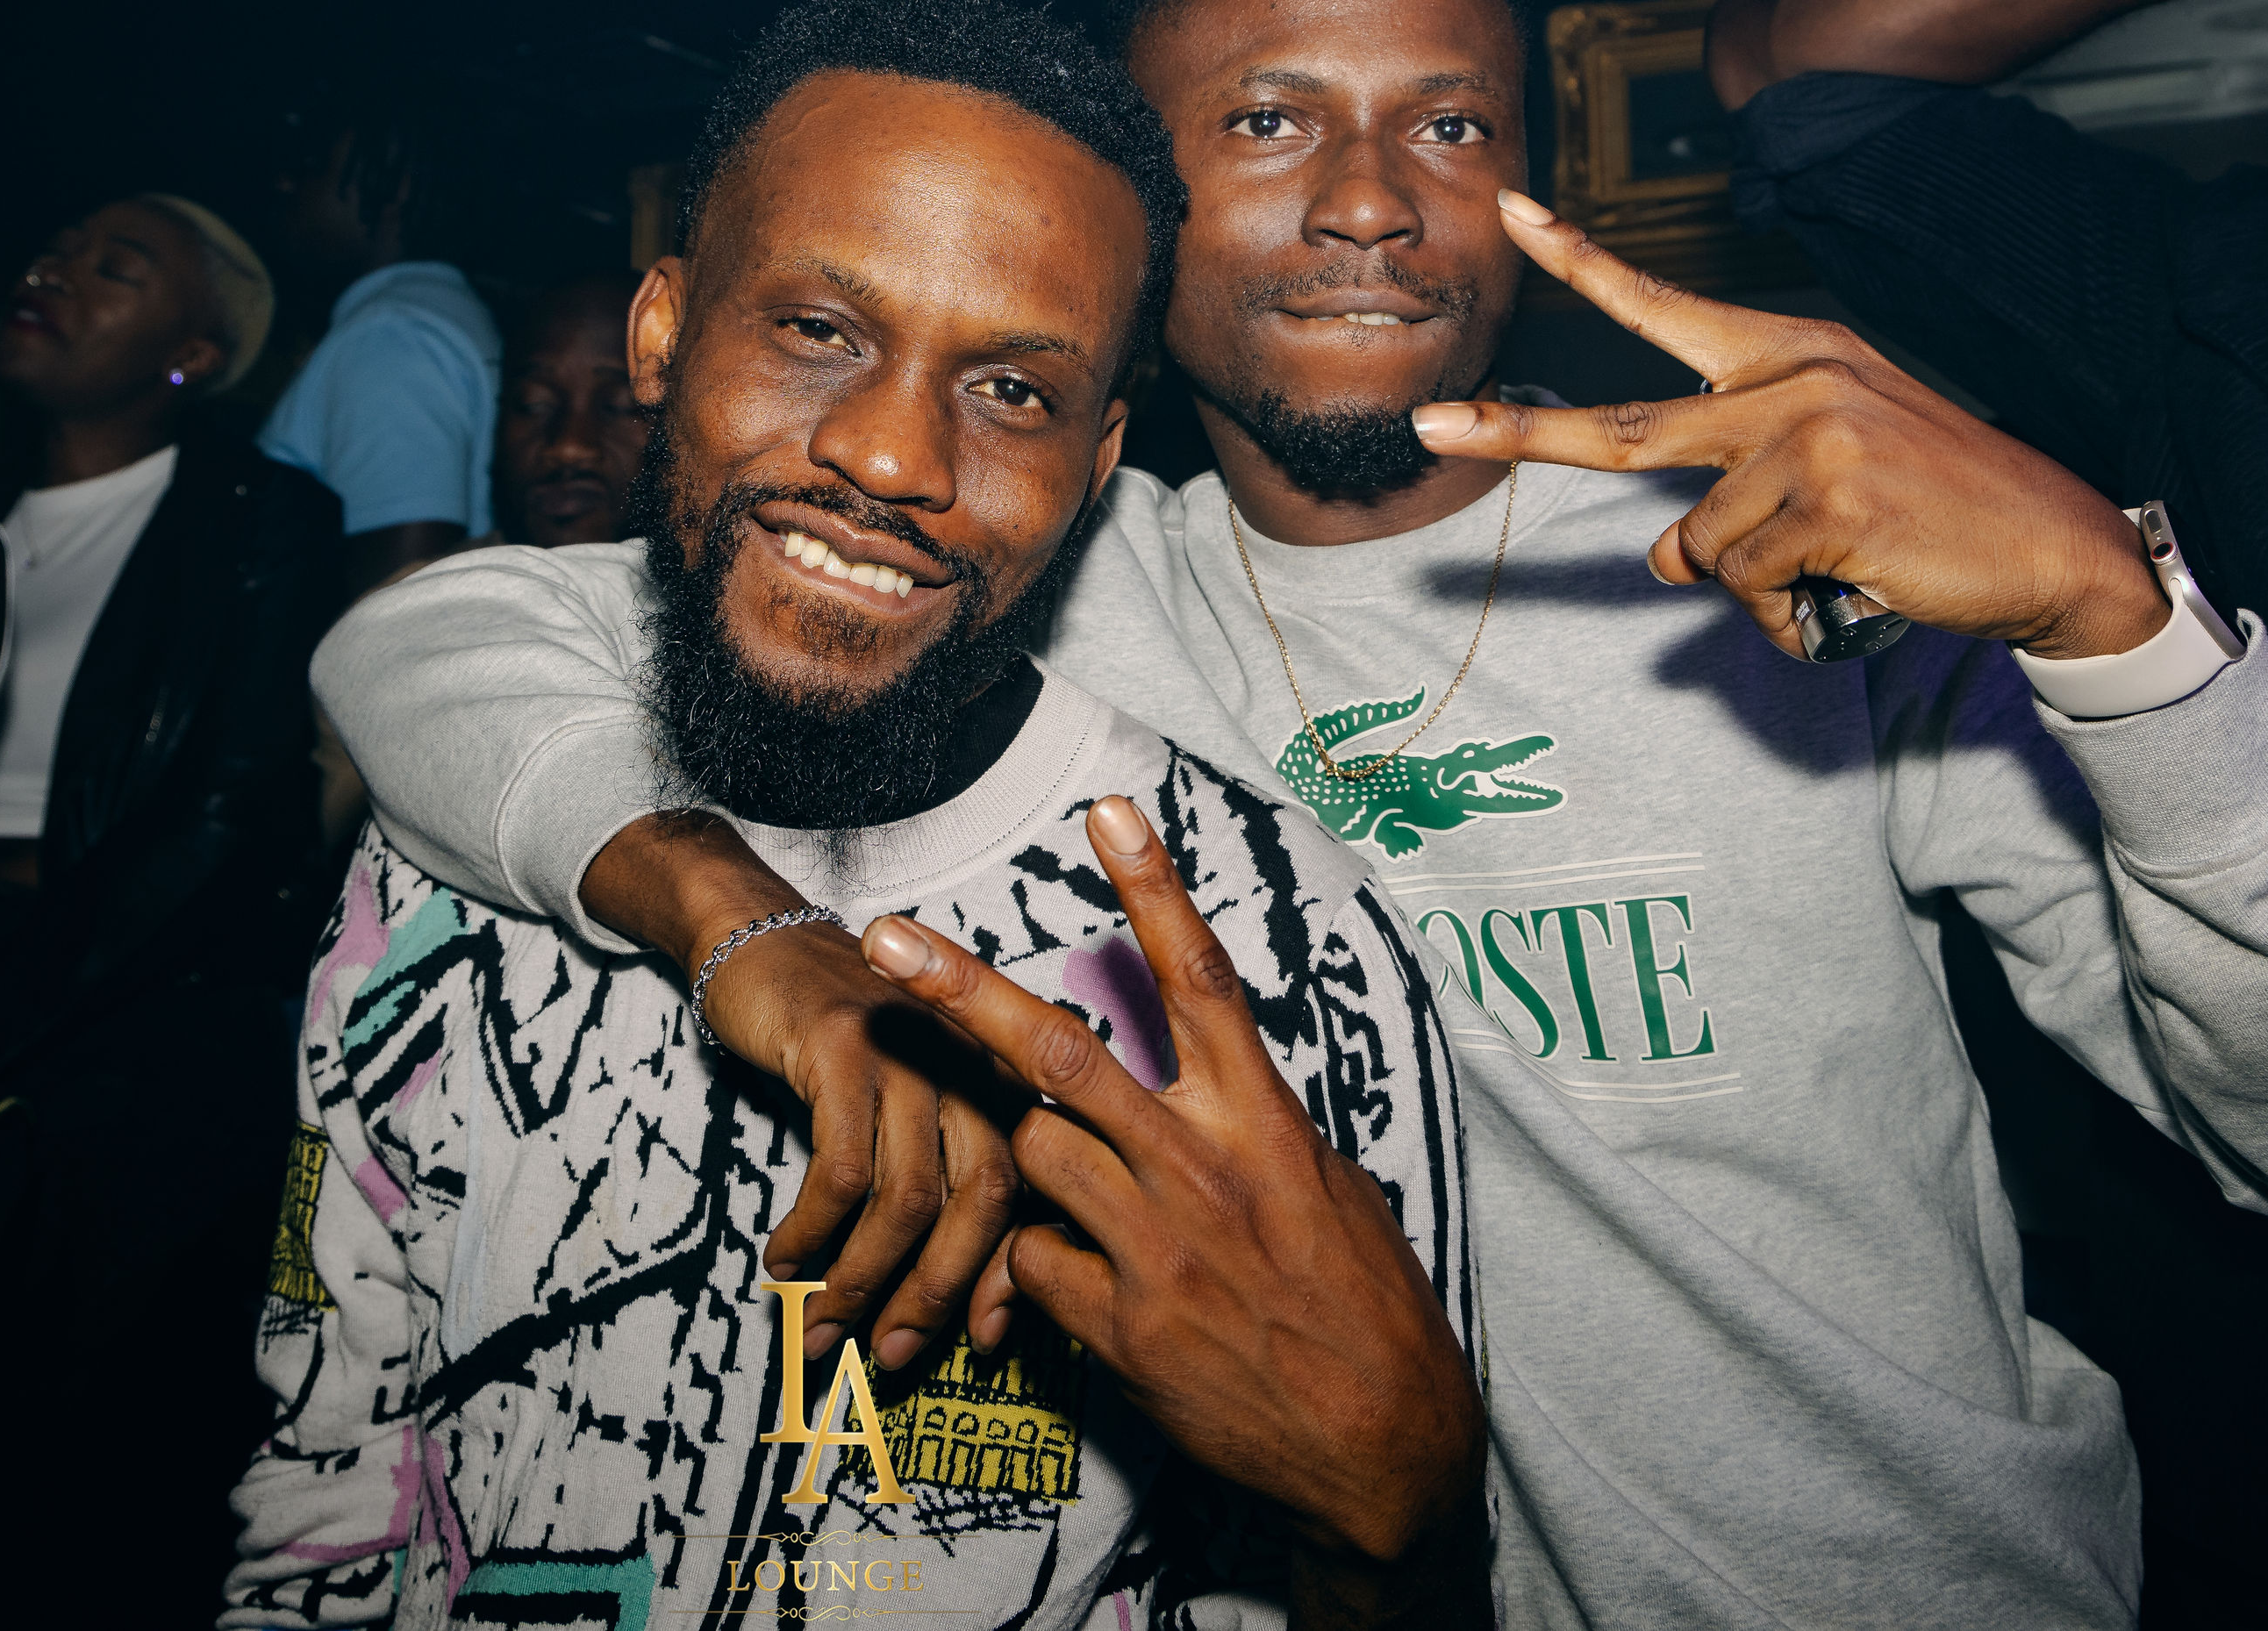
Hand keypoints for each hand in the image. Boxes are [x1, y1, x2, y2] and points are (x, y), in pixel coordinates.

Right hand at [694, 916, 1022, 1371]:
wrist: (763, 941)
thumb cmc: (841, 1042)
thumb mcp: (909, 1101)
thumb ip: (942, 1176)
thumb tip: (952, 1300)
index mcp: (1003, 1078)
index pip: (1030, 1191)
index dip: (1008, 1277)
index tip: (981, 1343)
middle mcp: (973, 1060)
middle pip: (981, 1199)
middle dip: (937, 1291)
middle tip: (893, 1351)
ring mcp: (911, 1049)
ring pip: (908, 1196)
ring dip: (862, 1277)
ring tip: (824, 1323)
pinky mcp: (845, 1046)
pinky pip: (841, 1169)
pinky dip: (812, 1230)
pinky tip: (785, 1259)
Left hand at [859, 796, 1483, 1573]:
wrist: (1380, 1456)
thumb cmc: (1369, 1313)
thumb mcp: (1332, 1193)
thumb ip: (1251, 1129)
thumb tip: (1202, 1082)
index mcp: (1265, 1124)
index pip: (1202, 979)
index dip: (1154, 888)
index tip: (1108, 811)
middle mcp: (1202, 1169)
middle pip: (1060, 1052)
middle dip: (962, 989)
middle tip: (887, 936)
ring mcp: (1154, 1249)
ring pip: (1031, 1152)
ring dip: (1029, 1155)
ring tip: (1081, 1190)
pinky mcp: (1118, 1328)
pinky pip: (1033, 1259)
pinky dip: (1041, 1262)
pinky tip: (1086, 1288)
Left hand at [1414, 191, 2168, 662]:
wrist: (2060, 545)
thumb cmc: (1937, 510)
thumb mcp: (1824, 481)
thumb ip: (1729, 498)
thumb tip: (1659, 552)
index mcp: (1792, 354)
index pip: (1663, 304)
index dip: (1581, 261)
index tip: (1513, 214)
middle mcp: (1792, 381)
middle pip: (1625, 426)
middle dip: (1518, 434)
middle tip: (1429, 427)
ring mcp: (1807, 437)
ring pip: (1699, 545)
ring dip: (1754, 583)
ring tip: (1841, 564)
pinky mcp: (1827, 501)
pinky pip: (1748, 586)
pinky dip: (1789, 612)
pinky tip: (1858, 584)